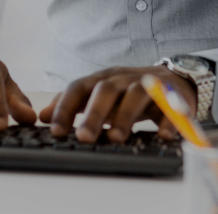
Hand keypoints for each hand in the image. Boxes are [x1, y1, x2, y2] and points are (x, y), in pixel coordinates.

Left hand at [39, 66, 195, 143]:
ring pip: (136, 94)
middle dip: (94, 113)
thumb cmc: (129, 91)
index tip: (55, 130)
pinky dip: (167, 120)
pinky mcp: (173, 95)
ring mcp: (149, 84)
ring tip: (116, 138)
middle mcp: (124, 78)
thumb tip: (44, 116)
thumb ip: (73, 104)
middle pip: (106, 90)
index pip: (79, 87)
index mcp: (103, 78)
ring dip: (125, 116)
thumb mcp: (99, 94)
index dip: (66, 107)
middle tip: (84, 138)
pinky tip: (161, 136)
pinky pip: (171, 106)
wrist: (174, 79)